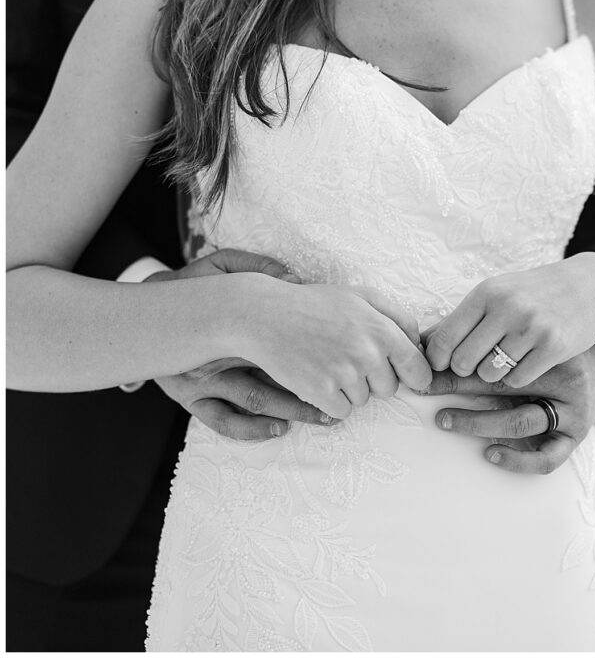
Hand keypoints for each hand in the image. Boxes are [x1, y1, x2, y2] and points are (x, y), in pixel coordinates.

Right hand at [149, 249, 331, 440]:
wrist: (145, 311)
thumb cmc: (193, 287)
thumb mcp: (221, 266)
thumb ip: (256, 267)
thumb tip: (294, 277)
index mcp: (231, 322)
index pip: (278, 339)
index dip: (314, 353)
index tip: (346, 361)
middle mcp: (218, 354)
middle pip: (272, 374)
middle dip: (310, 393)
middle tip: (343, 402)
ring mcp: (203, 380)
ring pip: (253, 401)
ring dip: (291, 411)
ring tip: (324, 418)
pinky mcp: (189, 399)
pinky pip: (220, 420)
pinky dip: (250, 429)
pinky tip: (277, 430)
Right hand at [239, 278, 432, 420]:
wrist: (266, 315)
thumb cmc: (317, 305)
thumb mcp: (362, 297)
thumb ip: (399, 317)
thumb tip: (419, 344)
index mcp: (382, 331)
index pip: (419, 371)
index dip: (413, 376)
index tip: (404, 376)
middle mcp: (367, 354)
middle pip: (389, 389)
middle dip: (374, 379)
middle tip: (348, 357)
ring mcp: (343, 375)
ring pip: (364, 401)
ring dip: (350, 389)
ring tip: (328, 361)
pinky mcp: (319, 392)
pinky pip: (342, 412)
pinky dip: (331, 401)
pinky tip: (318, 377)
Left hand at [418, 335, 594, 473]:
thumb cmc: (546, 336)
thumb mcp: (520, 328)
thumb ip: (475, 333)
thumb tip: (422, 340)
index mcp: (546, 344)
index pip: (491, 352)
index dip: (451, 362)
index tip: (422, 367)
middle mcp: (562, 373)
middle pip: (501, 383)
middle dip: (455, 386)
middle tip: (422, 390)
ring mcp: (572, 404)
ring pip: (521, 420)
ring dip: (477, 422)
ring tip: (444, 420)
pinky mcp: (579, 431)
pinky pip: (549, 456)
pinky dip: (518, 459)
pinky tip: (490, 453)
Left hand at [423, 253, 594, 388]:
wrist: (588, 287)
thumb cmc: (532, 293)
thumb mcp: (495, 294)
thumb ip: (460, 319)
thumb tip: (419, 345)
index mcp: (486, 293)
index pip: (444, 338)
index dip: (437, 360)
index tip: (442, 365)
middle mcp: (507, 308)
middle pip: (464, 362)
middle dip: (465, 371)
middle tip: (475, 366)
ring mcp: (532, 327)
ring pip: (490, 374)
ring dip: (492, 375)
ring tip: (503, 361)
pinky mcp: (553, 346)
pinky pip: (518, 379)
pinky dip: (517, 377)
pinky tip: (526, 362)